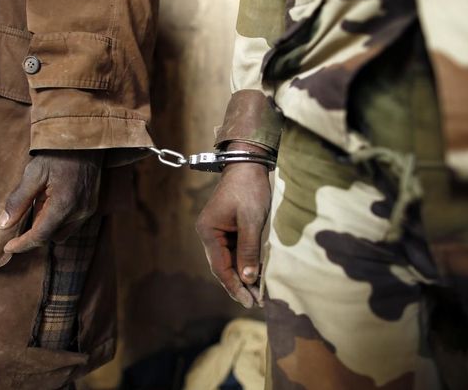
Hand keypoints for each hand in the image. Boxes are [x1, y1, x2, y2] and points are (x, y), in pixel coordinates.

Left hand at [0, 150, 102, 252]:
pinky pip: (72, 223)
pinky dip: (59, 219)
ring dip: (48, 226)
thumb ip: (18, 201)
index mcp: (63, 205)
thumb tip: (3, 224)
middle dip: (35, 232)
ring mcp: (87, 210)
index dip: (22, 244)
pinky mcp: (92, 206)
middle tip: (24, 214)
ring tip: (40, 204)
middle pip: (51, 236)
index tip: (7, 247)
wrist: (85, 139)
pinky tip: (52, 201)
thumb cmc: (57, 154)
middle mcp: (78, 212)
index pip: (40, 236)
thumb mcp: (33, 173)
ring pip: (63, 232)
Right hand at [195, 142, 271, 307]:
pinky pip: (234, 251)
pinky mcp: (228, 229)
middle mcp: (209, 234)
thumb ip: (249, 250)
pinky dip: (245, 263)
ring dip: (243, 276)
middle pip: (223, 267)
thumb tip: (249, 278)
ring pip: (229, 261)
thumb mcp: (252, 220)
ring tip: (258, 293)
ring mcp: (217, 232)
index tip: (249, 301)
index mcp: (208, 232)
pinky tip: (257, 274)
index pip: (220, 267)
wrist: (247, 165)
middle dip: (239, 285)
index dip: (234, 286)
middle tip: (256, 302)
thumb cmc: (249, 190)